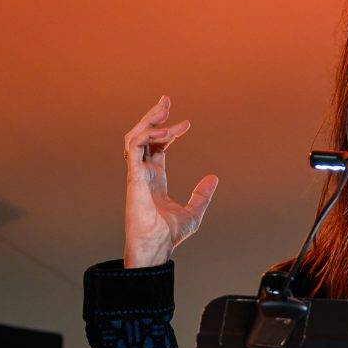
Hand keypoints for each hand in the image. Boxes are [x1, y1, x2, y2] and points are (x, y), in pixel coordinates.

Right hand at [122, 93, 219, 266]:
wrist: (156, 246)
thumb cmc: (168, 235)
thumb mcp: (193, 212)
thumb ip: (202, 195)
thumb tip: (214, 178)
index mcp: (154, 178)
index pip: (157, 147)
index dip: (169, 132)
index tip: (186, 124)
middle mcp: (143, 173)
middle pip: (144, 136)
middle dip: (154, 116)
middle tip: (167, 100)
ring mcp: (136, 173)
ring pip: (135, 136)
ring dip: (149, 119)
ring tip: (165, 107)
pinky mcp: (133, 175)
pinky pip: (135, 146)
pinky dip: (147, 134)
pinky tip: (165, 132)